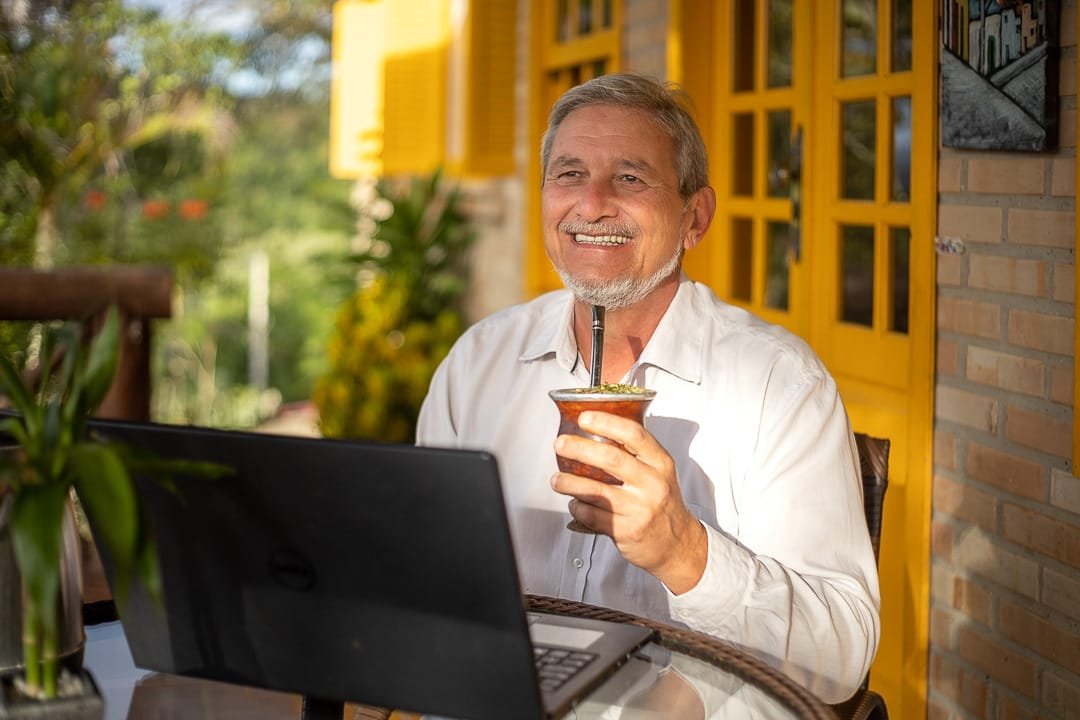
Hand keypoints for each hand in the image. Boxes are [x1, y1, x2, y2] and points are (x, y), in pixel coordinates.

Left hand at [550, 410, 707, 593]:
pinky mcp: (627, 530)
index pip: (634, 434)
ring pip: (596, 491)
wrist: (678, 544)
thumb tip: (596, 431)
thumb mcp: (659, 472)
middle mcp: (652, 484)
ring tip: (557, 479)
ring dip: (570, 483)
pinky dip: (578, 508)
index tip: (584, 418)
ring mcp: (640, 508)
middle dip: (579, 448)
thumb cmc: (663, 503)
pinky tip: (575, 503)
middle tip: (560, 444)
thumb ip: (635, 454)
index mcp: (660, 463)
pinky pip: (592, 516)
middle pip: (611, 459)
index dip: (606, 422)